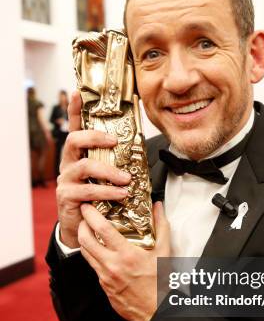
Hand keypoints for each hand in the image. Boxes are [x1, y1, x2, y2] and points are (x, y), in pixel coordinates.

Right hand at [57, 90, 130, 247]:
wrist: (83, 228)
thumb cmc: (98, 199)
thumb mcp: (107, 178)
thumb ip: (116, 163)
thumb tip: (141, 147)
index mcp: (78, 155)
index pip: (75, 128)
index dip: (75, 110)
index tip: (78, 92)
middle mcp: (68, 164)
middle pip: (74, 140)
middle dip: (95, 137)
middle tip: (115, 142)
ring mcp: (66, 180)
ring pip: (84, 166)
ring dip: (109, 171)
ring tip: (127, 179)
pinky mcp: (67, 197)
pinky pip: (88, 190)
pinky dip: (107, 191)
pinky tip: (122, 194)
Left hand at [78, 202, 169, 320]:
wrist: (155, 311)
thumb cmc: (161, 282)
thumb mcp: (164, 252)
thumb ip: (161, 226)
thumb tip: (158, 207)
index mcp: (126, 255)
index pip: (102, 230)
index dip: (91, 215)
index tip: (88, 206)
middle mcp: (112, 266)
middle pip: (85, 240)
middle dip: (81, 225)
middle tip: (84, 216)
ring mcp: (105, 277)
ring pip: (85, 254)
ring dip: (84, 239)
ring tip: (89, 230)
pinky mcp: (103, 286)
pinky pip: (93, 267)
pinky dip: (93, 255)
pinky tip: (101, 251)